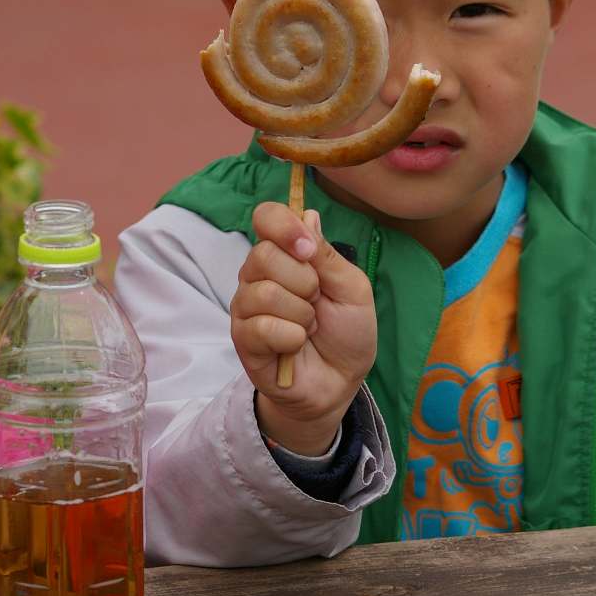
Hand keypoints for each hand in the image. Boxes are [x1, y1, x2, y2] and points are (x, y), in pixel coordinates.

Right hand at [231, 202, 376, 455]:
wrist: (340, 381)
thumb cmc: (347, 332)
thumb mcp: (352, 288)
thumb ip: (327, 255)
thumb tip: (307, 214)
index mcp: (285, 255)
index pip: (266, 217)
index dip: (284, 226)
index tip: (308, 249)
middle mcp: (259, 275)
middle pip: (264, 255)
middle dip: (304, 282)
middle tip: (317, 302)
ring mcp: (247, 307)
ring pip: (264, 292)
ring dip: (300, 314)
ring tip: (308, 327)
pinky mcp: (243, 339)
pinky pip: (262, 326)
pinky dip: (291, 337)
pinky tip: (296, 345)